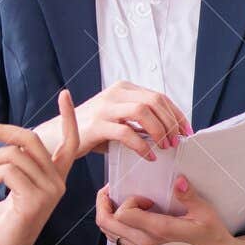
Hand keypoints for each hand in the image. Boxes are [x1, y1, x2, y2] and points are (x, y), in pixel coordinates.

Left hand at [0, 90, 81, 244]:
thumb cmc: (2, 228)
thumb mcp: (10, 191)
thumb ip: (15, 169)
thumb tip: (3, 147)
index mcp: (54, 180)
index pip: (70, 143)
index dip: (68, 119)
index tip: (64, 93)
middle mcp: (57, 184)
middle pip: (30, 139)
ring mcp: (48, 193)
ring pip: (12, 154)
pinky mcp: (34, 202)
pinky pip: (6, 170)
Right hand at [31, 81, 191, 162]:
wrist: (57, 137)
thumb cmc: (91, 131)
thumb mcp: (117, 119)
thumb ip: (138, 121)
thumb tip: (169, 131)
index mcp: (122, 88)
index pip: (158, 96)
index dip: (176, 114)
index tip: (187, 131)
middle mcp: (114, 93)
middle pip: (154, 101)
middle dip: (171, 122)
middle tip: (177, 141)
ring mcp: (104, 108)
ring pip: (143, 112)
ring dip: (159, 130)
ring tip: (165, 147)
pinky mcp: (96, 125)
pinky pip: (126, 133)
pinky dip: (142, 146)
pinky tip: (148, 156)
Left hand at [95, 174, 244, 244]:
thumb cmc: (212, 236)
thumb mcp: (205, 213)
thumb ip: (188, 196)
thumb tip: (179, 180)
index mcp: (160, 231)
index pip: (124, 214)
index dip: (127, 200)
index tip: (144, 196)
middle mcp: (146, 242)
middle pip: (107, 224)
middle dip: (103, 204)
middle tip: (110, 191)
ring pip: (109, 233)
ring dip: (107, 215)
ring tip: (118, 201)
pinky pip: (119, 239)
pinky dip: (115, 225)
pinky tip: (130, 215)